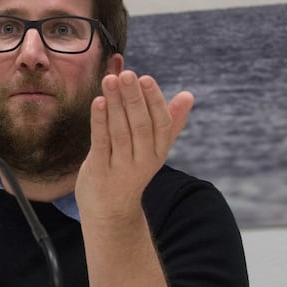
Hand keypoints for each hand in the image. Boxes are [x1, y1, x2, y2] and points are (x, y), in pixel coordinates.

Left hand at [75, 71, 194, 224]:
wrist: (110, 213)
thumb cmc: (130, 172)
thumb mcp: (153, 150)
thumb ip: (170, 123)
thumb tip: (188, 95)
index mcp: (157, 152)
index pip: (161, 124)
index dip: (154, 101)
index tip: (146, 78)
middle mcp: (142, 159)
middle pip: (141, 125)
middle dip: (134, 98)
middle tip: (127, 74)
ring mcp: (121, 166)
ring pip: (120, 131)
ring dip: (115, 104)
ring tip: (110, 80)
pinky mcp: (99, 170)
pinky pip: (101, 142)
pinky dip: (99, 121)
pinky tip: (98, 102)